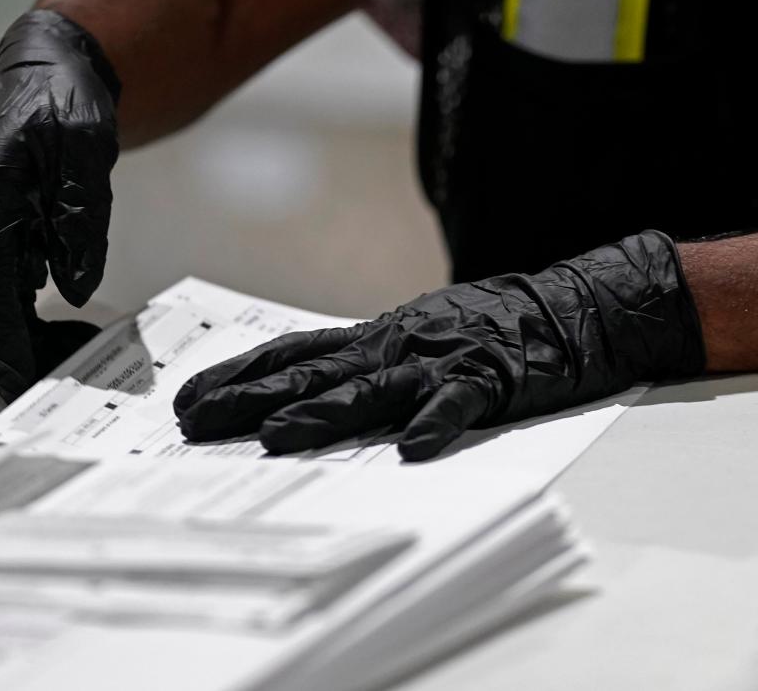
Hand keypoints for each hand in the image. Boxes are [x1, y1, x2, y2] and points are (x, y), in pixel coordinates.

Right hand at [0, 10, 120, 402]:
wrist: (50, 69)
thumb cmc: (65, 102)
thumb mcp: (86, 151)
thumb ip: (81, 219)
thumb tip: (73, 289)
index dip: (4, 340)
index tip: (25, 376)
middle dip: (11, 348)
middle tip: (63, 370)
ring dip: (19, 333)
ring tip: (74, 346)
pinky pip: (0, 283)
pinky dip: (24, 311)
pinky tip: (66, 318)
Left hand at [174, 231, 705, 460]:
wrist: (569, 307)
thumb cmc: (487, 328)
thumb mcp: (415, 338)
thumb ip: (366, 366)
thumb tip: (302, 399)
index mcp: (375, 338)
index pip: (293, 354)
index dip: (238, 375)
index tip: (188, 398)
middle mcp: (396, 344)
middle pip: (312, 373)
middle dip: (250, 399)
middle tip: (195, 424)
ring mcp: (441, 359)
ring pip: (371, 388)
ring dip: (322, 413)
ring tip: (277, 438)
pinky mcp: (490, 376)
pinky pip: (459, 402)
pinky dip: (434, 423)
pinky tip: (412, 450)